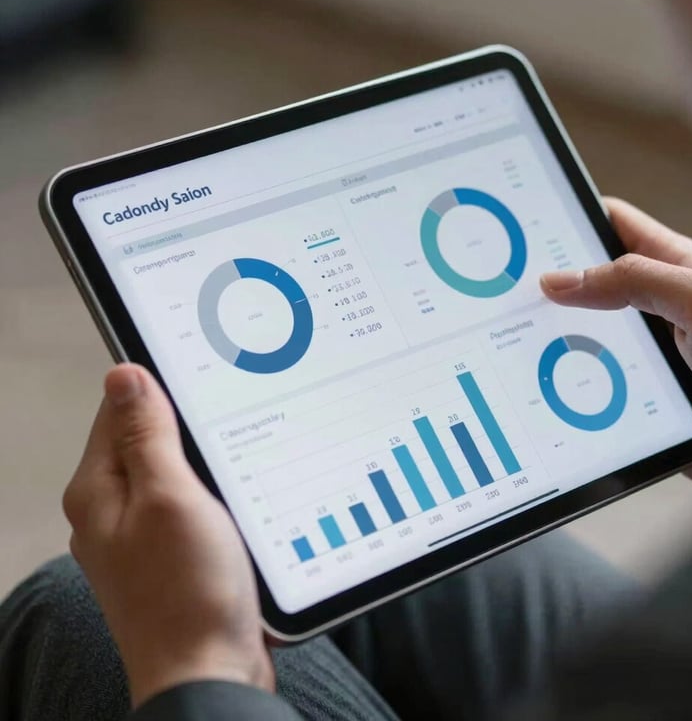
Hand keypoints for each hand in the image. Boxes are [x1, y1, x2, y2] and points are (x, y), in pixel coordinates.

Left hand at [63, 364, 273, 707]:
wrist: (210, 673)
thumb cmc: (188, 592)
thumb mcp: (169, 497)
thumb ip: (145, 435)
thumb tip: (123, 374)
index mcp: (98, 490)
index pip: (118, 410)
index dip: (158, 388)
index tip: (201, 379)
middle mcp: (111, 511)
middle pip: (146, 440)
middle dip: (185, 427)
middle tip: (228, 422)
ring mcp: (141, 536)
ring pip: (171, 472)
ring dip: (202, 462)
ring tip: (235, 461)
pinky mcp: (170, 554)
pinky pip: (187, 504)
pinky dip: (211, 493)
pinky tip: (236, 498)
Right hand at [541, 197, 691, 503]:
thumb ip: (633, 282)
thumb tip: (560, 279)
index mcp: (676, 269)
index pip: (612, 226)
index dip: (571, 216)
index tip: (529, 219)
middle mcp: (655, 309)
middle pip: (587, 285)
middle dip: (549, 284)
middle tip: (507, 287)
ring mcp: (644, 355)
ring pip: (582, 339)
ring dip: (554, 341)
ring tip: (514, 337)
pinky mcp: (638, 399)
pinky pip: (592, 388)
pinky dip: (567, 388)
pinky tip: (544, 389)